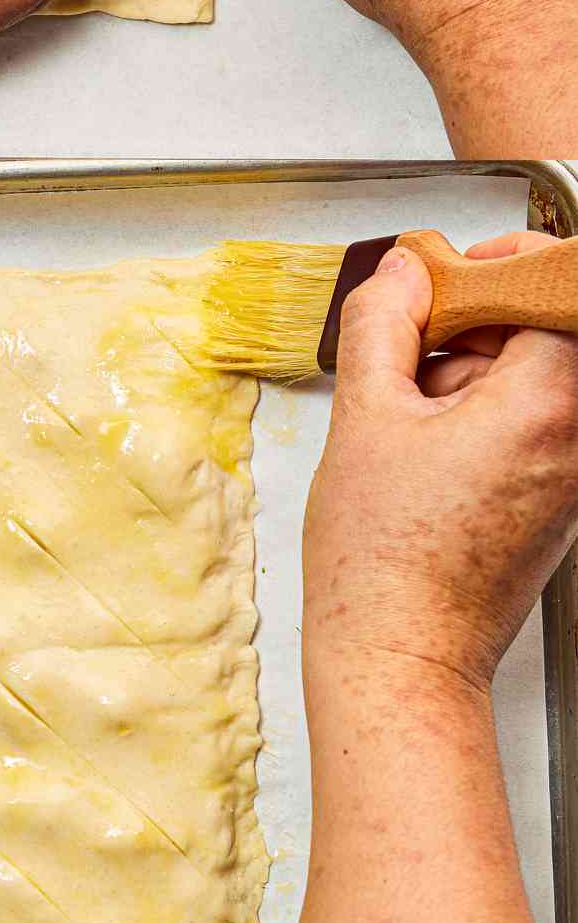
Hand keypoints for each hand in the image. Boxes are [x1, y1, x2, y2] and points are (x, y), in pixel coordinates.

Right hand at [303, 231, 577, 694]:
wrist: (400, 656)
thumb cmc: (384, 561)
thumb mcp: (365, 415)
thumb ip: (383, 324)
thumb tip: (401, 274)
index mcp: (547, 404)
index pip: (554, 287)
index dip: (498, 266)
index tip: (449, 273)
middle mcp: (576, 437)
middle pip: (544, 332)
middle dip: (477, 322)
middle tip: (412, 340)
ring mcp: (570, 472)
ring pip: (533, 378)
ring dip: (472, 370)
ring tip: (409, 407)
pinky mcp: (553, 498)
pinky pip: (528, 424)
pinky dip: (478, 413)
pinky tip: (422, 443)